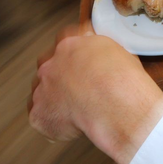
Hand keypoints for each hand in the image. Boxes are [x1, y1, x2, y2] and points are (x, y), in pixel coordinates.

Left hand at [29, 26, 162, 163]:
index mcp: (69, 45)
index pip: (64, 41)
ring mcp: (42, 90)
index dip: (74, 54)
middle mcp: (50, 65)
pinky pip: (43, 117)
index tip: (82, 61)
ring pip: (43, 93)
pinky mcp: (39, 114)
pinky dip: (55, 121)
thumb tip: (100, 55)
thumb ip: (99, 51)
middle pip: (49, 67)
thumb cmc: (123, 80)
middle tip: (81, 87)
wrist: (116, 106)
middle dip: (62, 76)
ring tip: (80, 108)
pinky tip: (75, 122)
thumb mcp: (118, 52)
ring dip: (56, 98)